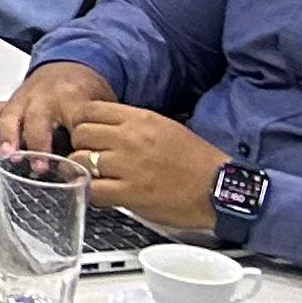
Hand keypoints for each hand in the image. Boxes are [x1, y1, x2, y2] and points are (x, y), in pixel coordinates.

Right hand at [0, 60, 114, 157]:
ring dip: (8, 137)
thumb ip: (101, 132)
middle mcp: (45, 96)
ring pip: (12, 116)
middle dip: (37, 144)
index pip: (73, 123)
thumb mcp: (104, 108)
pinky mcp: (12, 101)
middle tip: (39, 166)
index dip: (74, 145)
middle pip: (38, 119)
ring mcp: (25, 98)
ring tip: (7, 156)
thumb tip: (104, 165)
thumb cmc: (87, 92)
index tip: (75, 166)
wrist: (72, 65)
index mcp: (73, 97)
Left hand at [57, 101, 230, 234]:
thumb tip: (103, 126)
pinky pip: (93, 190)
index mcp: (140, 119)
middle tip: (90, 156)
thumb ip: (132, 124)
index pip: (89, 110)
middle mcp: (130, 138)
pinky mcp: (131, 193)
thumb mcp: (164, 127)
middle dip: (80, 146)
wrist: (221, 189)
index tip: (87, 134)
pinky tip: (101, 193)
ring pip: (80, 160)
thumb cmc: (197, 161)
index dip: (82, 122)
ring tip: (97, 176)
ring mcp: (129, 166)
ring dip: (84, 170)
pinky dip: (91, 192)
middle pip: (80, 134)